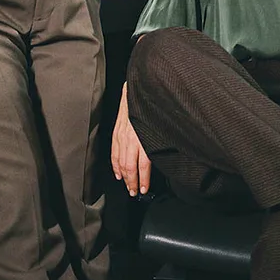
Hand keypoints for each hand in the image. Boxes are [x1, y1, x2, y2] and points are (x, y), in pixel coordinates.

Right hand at [110, 82, 151, 196]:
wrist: (139, 87)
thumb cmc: (154, 105)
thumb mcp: (161, 125)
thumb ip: (161, 141)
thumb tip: (166, 156)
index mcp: (144, 137)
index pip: (143, 164)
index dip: (143, 179)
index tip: (144, 189)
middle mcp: (131, 137)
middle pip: (129, 166)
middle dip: (131, 182)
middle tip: (135, 192)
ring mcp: (122, 134)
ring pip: (120, 161)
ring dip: (123, 176)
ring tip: (128, 186)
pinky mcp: (117, 131)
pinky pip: (114, 151)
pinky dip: (115, 164)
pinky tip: (117, 172)